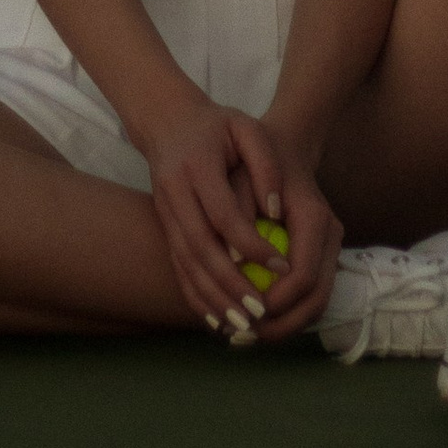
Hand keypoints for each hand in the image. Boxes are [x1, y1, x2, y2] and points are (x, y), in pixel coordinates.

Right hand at [142, 98, 305, 333]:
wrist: (167, 121)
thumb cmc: (217, 125)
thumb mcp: (246, 126)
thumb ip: (265, 163)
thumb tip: (275, 212)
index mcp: (195, 167)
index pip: (224, 215)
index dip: (252, 244)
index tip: (283, 266)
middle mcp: (174, 194)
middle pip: (201, 248)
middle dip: (231, 284)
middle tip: (262, 310)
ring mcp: (165, 213)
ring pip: (186, 265)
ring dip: (213, 299)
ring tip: (243, 325)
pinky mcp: (165, 227)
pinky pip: (178, 268)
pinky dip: (196, 297)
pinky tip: (217, 320)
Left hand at [244, 151, 340, 344]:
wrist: (284, 148)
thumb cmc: (253, 163)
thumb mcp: (240, 181)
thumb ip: (237, 217)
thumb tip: (231, 263)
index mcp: (314, 218)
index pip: (304, 274)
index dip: (276, 301)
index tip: (246, 311)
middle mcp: (330, 236)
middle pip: (317, 299)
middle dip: (282, 325)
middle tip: (245, 335)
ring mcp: (329, 249)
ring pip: (317, 304)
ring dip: (285, 327)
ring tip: (246, 336)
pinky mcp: (321, 258)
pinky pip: (310, 297)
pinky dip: (286, 316)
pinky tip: (254, 322)